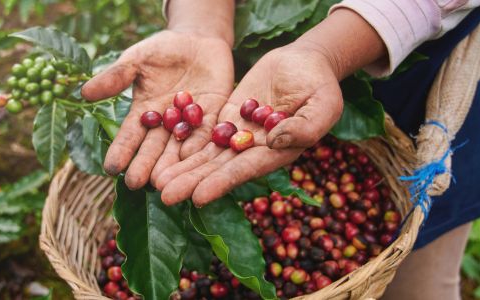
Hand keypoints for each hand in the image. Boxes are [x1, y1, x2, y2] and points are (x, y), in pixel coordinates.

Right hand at [81, 30, 233, 188]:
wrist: (198, 39)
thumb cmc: (162, 49)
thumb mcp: (136, 59)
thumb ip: (116, 77)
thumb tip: (84, 92)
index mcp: (144, 113)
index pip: (130, 136)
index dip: (121, 151)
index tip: (111, 167)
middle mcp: (165, 124)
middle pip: (154, 148)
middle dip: (145, 165)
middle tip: (136, 183)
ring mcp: (189, 123)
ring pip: (179, 148)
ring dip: (172, 165)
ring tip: (163, 182)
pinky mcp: (214, 116)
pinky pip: (206, 133)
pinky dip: (199, 145)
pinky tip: (192, 158)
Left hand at [152, 43, 343, 205]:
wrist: (305, 63)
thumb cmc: (321, 85)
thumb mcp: (323, 104)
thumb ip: (304, 126)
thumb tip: (272, 142)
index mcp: (278, 153)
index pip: (245, 170)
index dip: (221, 183)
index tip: (198, 197)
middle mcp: (254, 150)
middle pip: (218, 168)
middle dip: (192, 182)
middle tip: (164, 195)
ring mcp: (238, 135)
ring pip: (206, 155)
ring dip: (182, 168)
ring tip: (156, 182)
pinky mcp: (227, 119)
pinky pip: (203, 133)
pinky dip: (184, 144)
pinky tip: (163, 154)